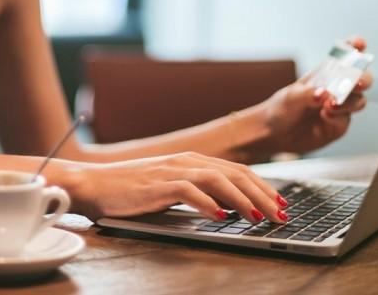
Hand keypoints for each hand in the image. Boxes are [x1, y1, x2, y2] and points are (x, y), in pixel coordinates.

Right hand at [70, 151, 288, 223]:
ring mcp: (171, 171)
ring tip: (260, 216)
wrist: (94, 183)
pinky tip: (221, 217)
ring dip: (243, 198)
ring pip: (217, 179)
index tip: (281, 203)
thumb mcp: (169, 186)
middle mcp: (185, 161)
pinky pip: (188, 191)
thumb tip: (228, 206)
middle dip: (263, 194)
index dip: (262, 185)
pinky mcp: (157, 185)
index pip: (235, 169)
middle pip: (233, 173)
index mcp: (190, 160)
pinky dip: (208, 204)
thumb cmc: (131, 188)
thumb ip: (196, 190)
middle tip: (282, 215)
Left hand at [260, 36, 372, 153]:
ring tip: (330, 105)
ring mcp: (341, 106)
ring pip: (358, 100)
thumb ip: (308, 94)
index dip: (354, 47)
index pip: (344, 57)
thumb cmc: (282, 108)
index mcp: (324, 73)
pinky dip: (338, 117)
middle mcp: (336, 88)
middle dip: (363, 79)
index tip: (359, 43)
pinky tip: (324, 116)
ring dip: (349, 102)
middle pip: (361, 79)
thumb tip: (325, 94)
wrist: (276, 134)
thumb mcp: (290, 97)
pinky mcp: (340, 123)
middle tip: (356, 83)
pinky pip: (347, 119)